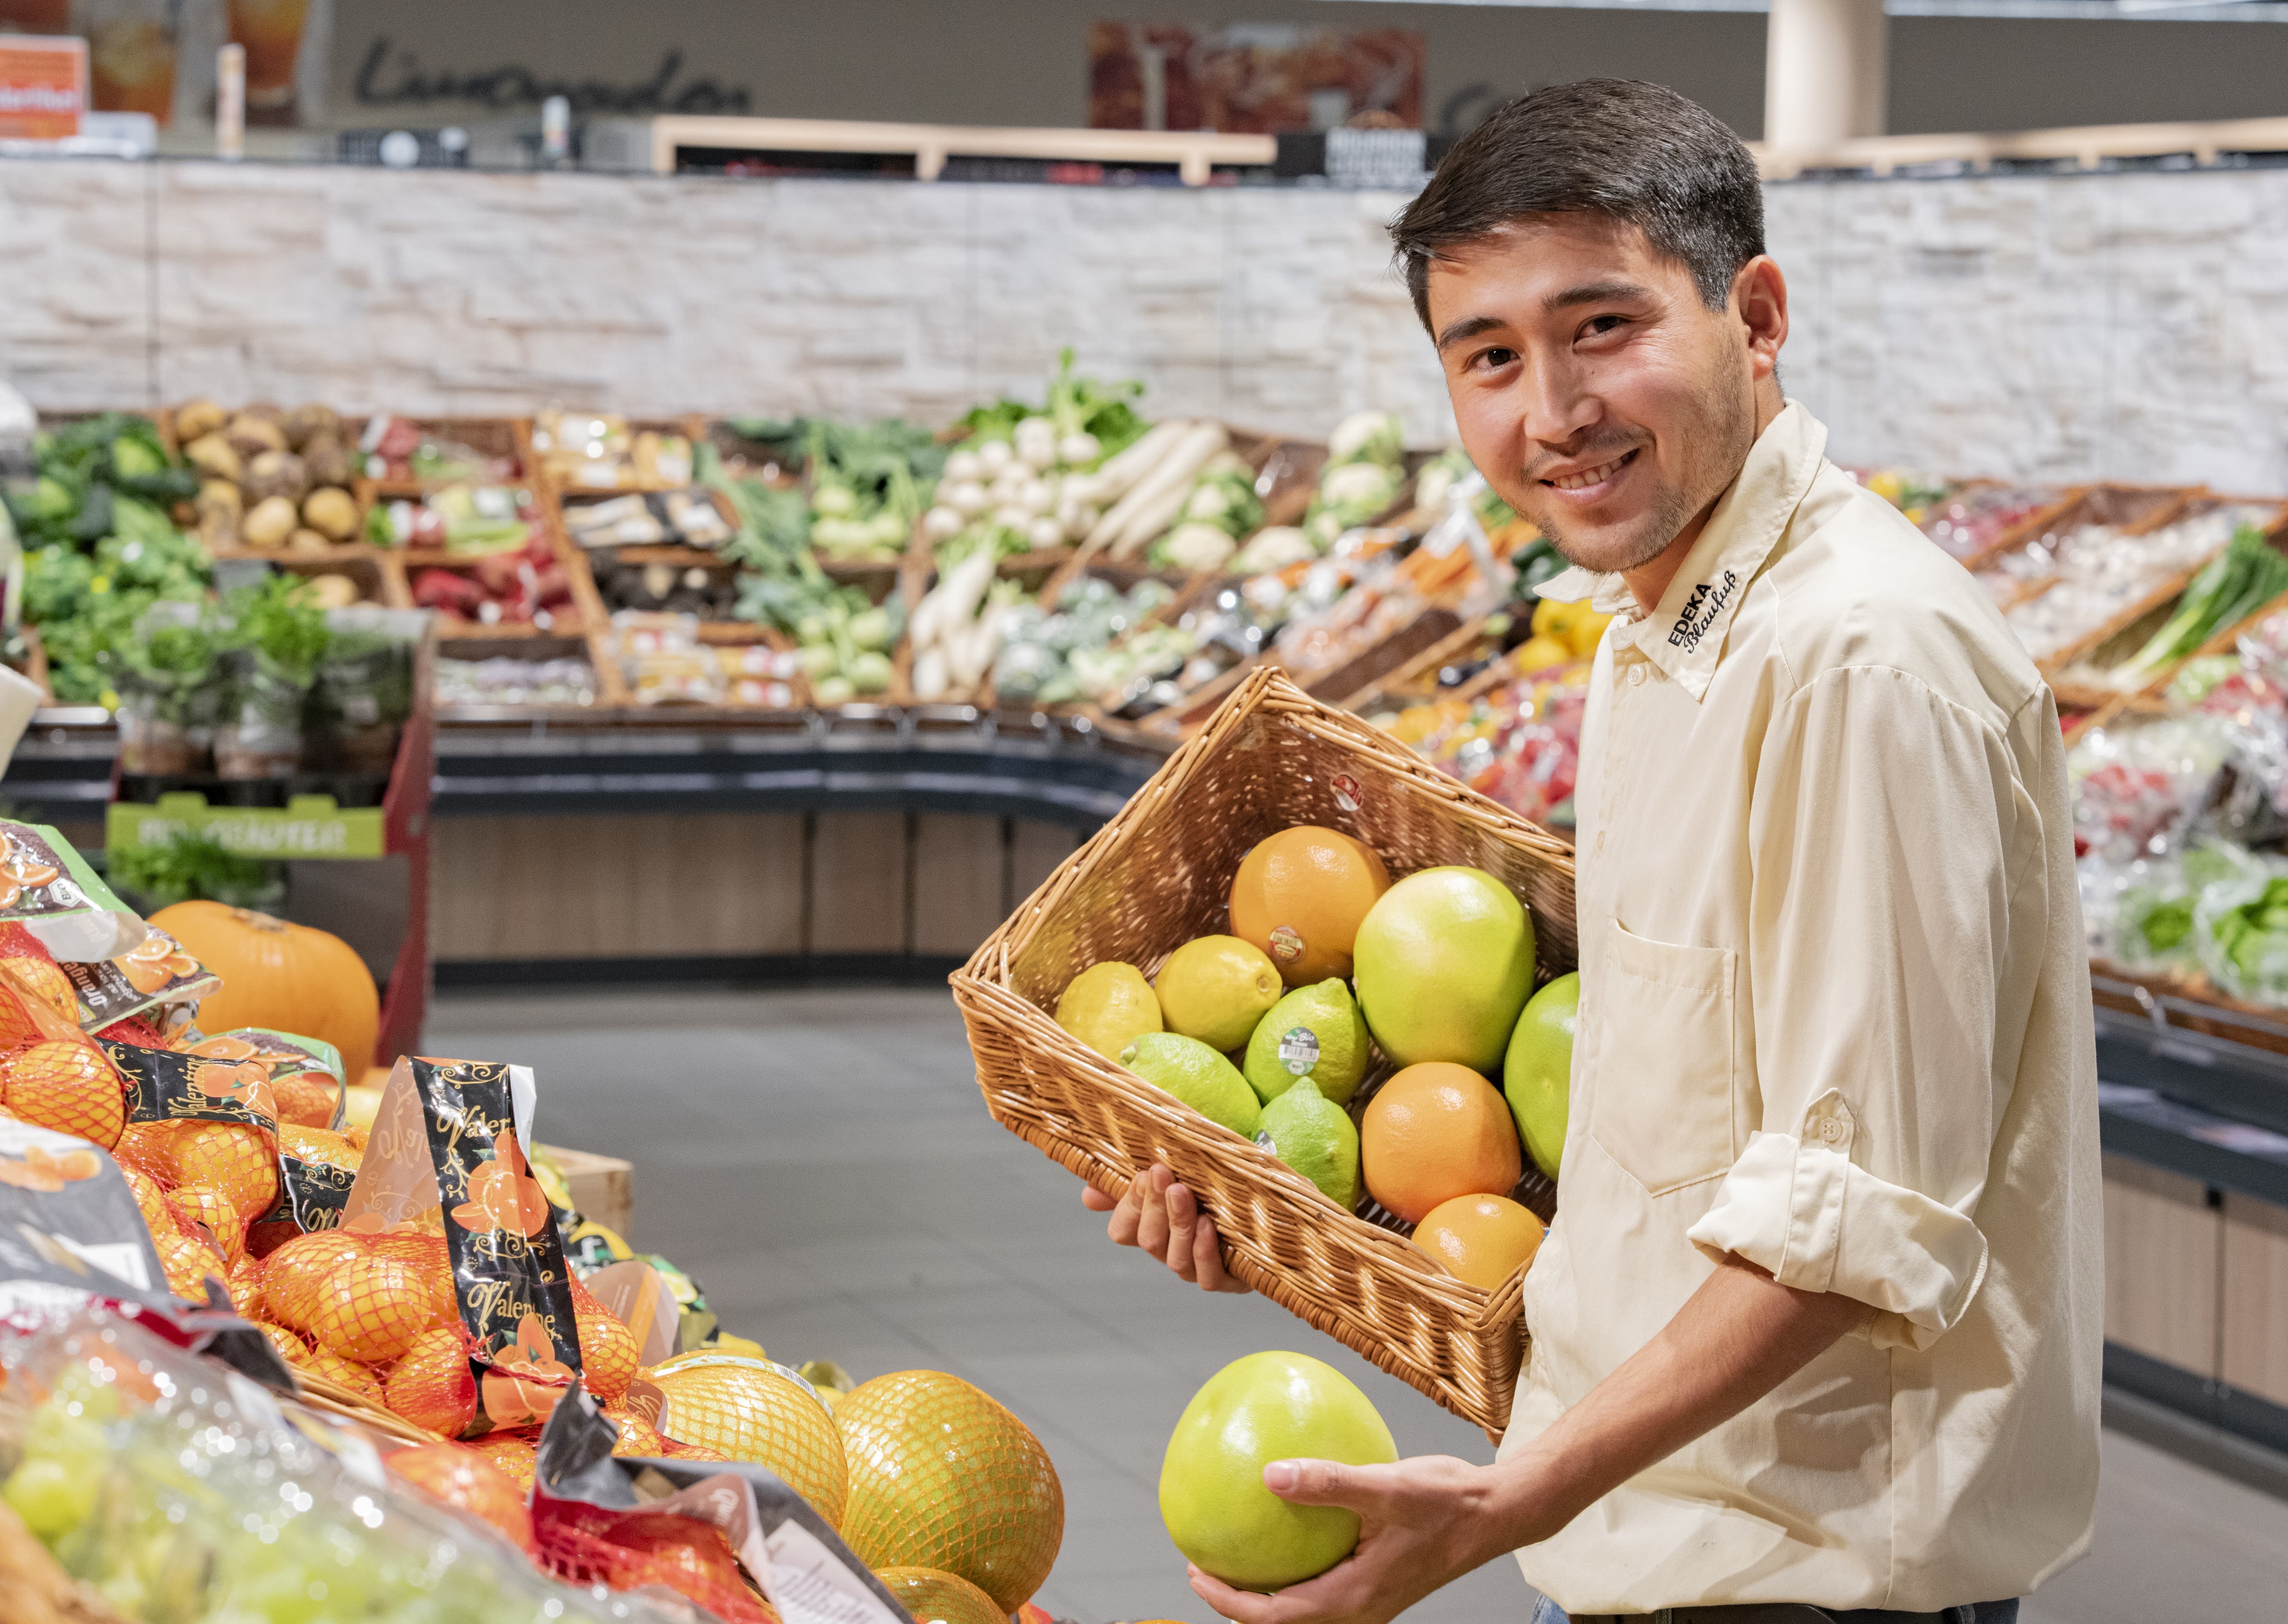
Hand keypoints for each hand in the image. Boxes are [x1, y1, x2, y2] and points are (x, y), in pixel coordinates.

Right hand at [1083, 1164, 1250, 1292]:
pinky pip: (1208, 1276)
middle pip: (1149, 1240)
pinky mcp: (1229, 1280)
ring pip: (1174, 1258)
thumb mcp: (1174, 1173)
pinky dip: (1204, 1251)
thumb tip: (1088, 1196)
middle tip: (1162, 1174)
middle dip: (1153, 1206)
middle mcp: (1170, 1253)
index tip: (1142, 1174)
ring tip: (1184, 1193)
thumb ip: (1130, 1183)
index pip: (1123, 1230)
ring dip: (1177, 1223)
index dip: (1129, 1205)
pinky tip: (1206, 1226)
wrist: (1267, 1200)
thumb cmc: (1213, 1183)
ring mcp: (1198, 1269)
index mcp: (1152, 1229)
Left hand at [1186, 1455, 1514, 1623]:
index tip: (1195, 1571)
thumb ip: (1329, 1482)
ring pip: (1304, 1603)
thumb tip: (1270, 1474)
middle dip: (1238, 1597)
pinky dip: (1296, 1563)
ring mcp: (1370, 1596)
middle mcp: (1360, 1606)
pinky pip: (1324, 1580)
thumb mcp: (1387, 1487)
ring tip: (1235, 1547)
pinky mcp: (1378, 1579)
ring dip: (1267, 1584)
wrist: (1497, 1514)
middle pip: (1283, 1618)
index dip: (1229, 1601)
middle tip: (1202, 1562)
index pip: (1276, 1616)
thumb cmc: (1448, 1502)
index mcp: (1356, 1597)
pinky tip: (1288, 1520)